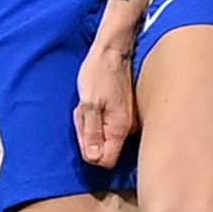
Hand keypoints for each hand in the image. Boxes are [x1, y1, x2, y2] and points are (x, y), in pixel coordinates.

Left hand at [73, 39, 138, 167]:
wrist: (113, 50)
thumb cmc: (99, 73)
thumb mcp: (88, 103)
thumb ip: (91, 132)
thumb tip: (94, 159)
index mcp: (120, 129)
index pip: (107, 161)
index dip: (91, 153)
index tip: (84, 133)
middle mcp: (129, 128)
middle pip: (104, 149)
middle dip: (89, 134)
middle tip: (84, 112)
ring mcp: (128, 121)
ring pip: (104, 135)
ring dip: (91, 123)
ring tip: (89, 103)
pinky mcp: (125, 113)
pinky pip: (107, 124)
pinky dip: (97, 115)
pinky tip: (96, 101)